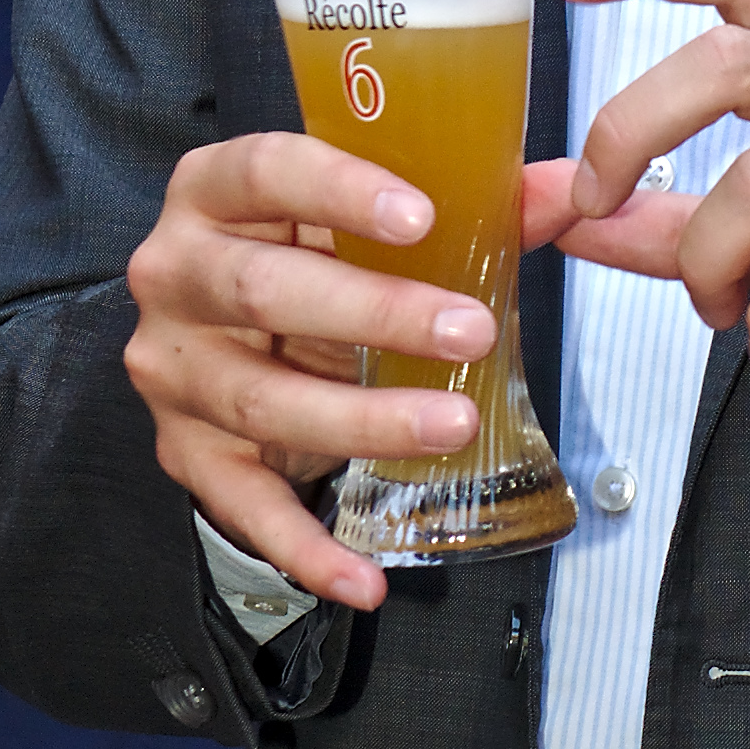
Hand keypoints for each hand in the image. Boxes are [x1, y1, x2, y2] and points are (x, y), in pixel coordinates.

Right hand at [123, 132, 525, 609]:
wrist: (223, 335)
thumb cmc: (311, 256)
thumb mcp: (372, 220)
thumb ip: (475, 204)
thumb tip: (574, 192)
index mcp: (216, 192)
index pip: (265, 171)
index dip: (339, 190)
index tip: (423, 216)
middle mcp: (177, 275)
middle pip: (263, 290)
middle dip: (375, 312)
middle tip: (470, 332)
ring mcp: (175, 370)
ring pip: (263, 399)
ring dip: (365, 420)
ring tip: (454, 427)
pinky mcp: (186, 452)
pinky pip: (244, 507)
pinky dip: (306, 549)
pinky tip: (366, 578)